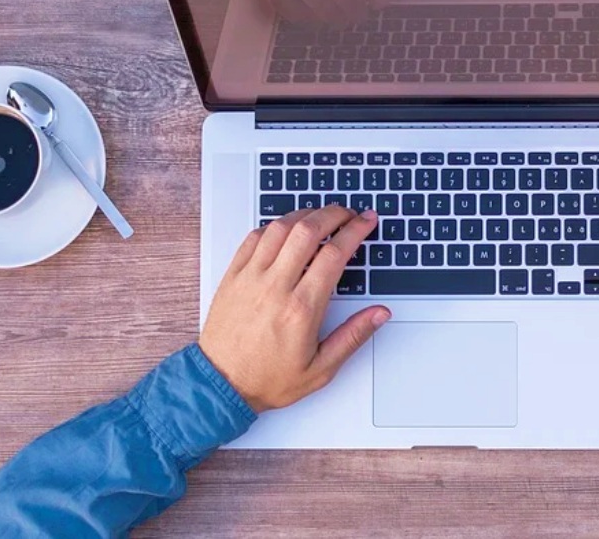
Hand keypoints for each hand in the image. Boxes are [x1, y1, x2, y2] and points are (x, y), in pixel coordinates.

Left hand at [199, 205, 389, 412]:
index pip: (334, 254)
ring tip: (320, 215)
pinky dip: (274, 226)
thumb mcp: (321, 369)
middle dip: (334, 213)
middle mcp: (275, 287)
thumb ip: (353, 337)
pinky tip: (285, 228)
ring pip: (280, 228)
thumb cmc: (267, 379)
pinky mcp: (233, 276)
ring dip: (304, 214)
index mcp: (301, 309)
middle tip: (348, 213)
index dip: (355, 230)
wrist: (220, 385)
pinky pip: (254, 237)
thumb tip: (379, 314)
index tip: (366, 221)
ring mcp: (251, 278)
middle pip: (308, 230)